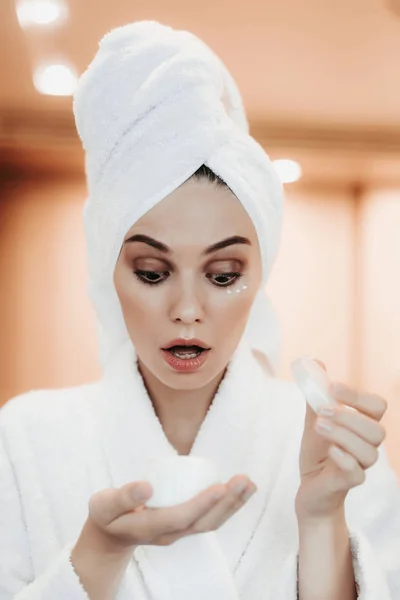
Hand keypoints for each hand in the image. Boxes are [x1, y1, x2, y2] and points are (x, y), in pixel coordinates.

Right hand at [87, 475, 256, 551]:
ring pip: (211, 523)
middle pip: (204, 522)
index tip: (220, 486)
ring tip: (250, 484)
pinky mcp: (185, 525)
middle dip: (227, 502)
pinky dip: (228, 506)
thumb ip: (122, 496)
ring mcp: (179, 532)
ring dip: (233, 505)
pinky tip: (240, 491)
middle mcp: (170, 534)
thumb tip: (147, 486)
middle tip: (244, 480)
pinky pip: (210, 519)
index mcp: (151, 527)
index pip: (182, 517)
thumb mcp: (104, 504)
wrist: (111, 535)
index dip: (202, 503)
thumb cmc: (108, 514)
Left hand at [295, 361, 386, 521]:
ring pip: (370, 452)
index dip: (358, 395)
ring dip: (343, 435)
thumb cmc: (318, 451)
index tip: (333, 387)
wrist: (310, 487)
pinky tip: (330, 451)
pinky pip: (357, 474)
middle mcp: (367, 445)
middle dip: (349, 416)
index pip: (376, 406)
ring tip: (318, 426)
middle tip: (322, 411)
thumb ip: (316, 395)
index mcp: (362, 425)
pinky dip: (344, 459)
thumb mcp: (314, 419)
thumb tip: (314, 362)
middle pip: (377, 430)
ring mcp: (360, 465)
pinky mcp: (348, 483)